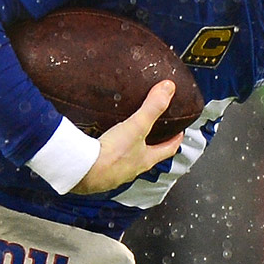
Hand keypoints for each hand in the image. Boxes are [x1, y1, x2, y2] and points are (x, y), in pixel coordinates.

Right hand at [70, 81, 184, 194]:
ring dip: (129, 151)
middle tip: (153, 134)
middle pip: (148, 156)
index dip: (175, 140)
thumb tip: (168, 89)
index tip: (179, 132)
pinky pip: (107, 163)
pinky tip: (101, 146)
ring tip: (124, 137)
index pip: (168, 150)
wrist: (84, 171)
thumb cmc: (111, 156)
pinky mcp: (99, 173)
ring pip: (128, 161)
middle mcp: (133, 169)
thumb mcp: (136, 127)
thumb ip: (152, 107)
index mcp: (146, 159)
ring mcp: (116, 173)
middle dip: (152, 145)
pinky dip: (108, 155)